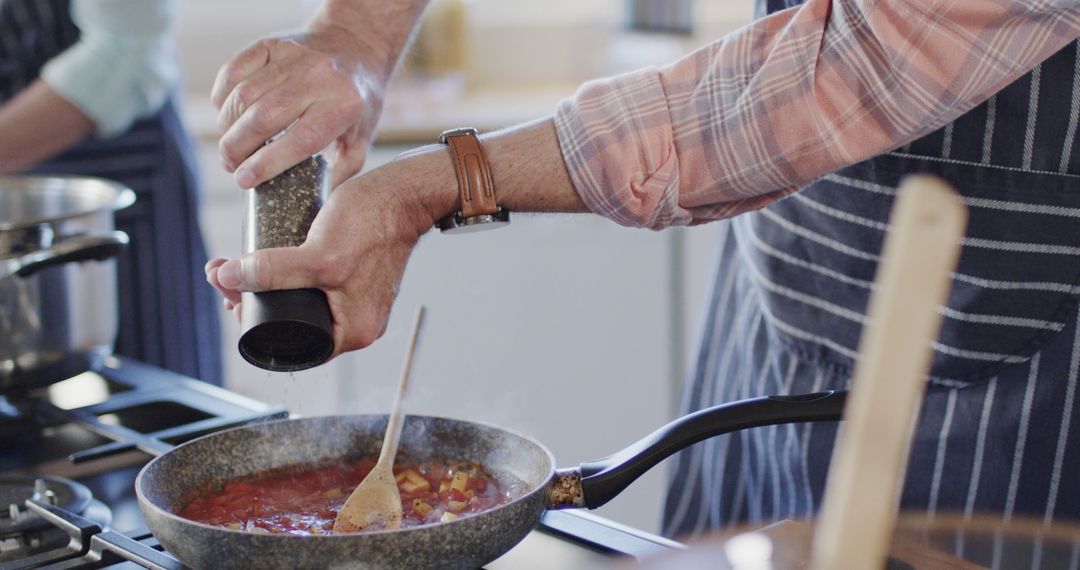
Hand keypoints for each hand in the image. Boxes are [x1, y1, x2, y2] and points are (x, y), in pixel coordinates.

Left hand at [206, 149, 454, 354]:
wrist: (403, 194)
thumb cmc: (373, 224)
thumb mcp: (319, 256)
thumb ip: (273, 271)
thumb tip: (227, 278)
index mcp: (353, 331)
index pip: (289, 343)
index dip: (252, 323)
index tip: (230, 295)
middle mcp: (356, 321)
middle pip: (289, 322)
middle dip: (250, 298)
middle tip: (223, 275)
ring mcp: (355, 298)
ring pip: (297, 300)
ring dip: (262, 282)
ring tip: (233, 264)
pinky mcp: (352, 275)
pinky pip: (310, 283)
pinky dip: (284, 271)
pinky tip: (261, 256)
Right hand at [212, 24, 385, 188]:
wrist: (356, 45)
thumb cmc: (356, 100)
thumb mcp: (360, 138)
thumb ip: (340, 172)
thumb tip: (315, 206)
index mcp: (344, 105)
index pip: (299, 140)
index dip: (267, 164)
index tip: (244, 180)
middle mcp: (318, 77)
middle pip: (263, 118)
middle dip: (237, 148)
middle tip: (230, 166)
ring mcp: (293, 56)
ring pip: (243, 95)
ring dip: (227, 126)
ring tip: (229, 146)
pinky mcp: (271, 43)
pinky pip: (233, 71)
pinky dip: (222, 96)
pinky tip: (227, 115)